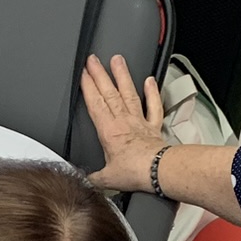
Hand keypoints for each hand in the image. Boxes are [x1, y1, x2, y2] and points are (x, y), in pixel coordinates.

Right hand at [80, 53, 164, 194]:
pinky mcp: (153, 126)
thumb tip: (86, 180)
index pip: (95, 103)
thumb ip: (94, 178)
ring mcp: (139, 121)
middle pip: (109, 92)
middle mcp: (124, 121)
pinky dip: (151, 92)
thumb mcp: (107, 179)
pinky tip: (149, 81)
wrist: (158, 171)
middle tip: (93, 59)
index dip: (88, 86)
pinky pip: (153, 106)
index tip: (83, 73)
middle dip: (99, 74)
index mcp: (109, 131)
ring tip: (117, 60)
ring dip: (122, 75)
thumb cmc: (135, 172)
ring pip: (128, 93)